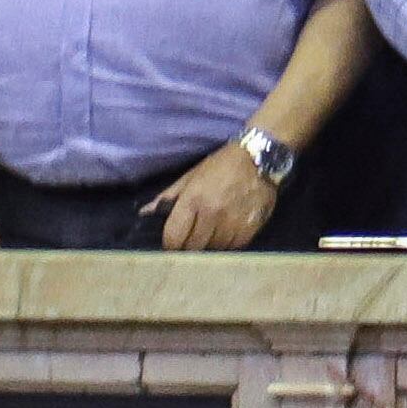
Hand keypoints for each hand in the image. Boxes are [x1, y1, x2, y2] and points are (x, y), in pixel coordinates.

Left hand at [147, 145, 278, 252]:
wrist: (261, 157)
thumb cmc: (221, 165)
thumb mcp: (191, 177)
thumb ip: (168, 197)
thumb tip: (145, 213)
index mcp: (192, 200)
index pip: (173, 238)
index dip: (170, 243)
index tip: (174, 241)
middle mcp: (211, 214)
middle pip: (193, 248)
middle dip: (189, 246)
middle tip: (192, 239)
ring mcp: (232, 223)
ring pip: (213, 250)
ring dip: (210, 246)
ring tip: (211, 235)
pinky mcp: (251, 228)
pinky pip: (233, 248)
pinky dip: (228, 244)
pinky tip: (228, 233)